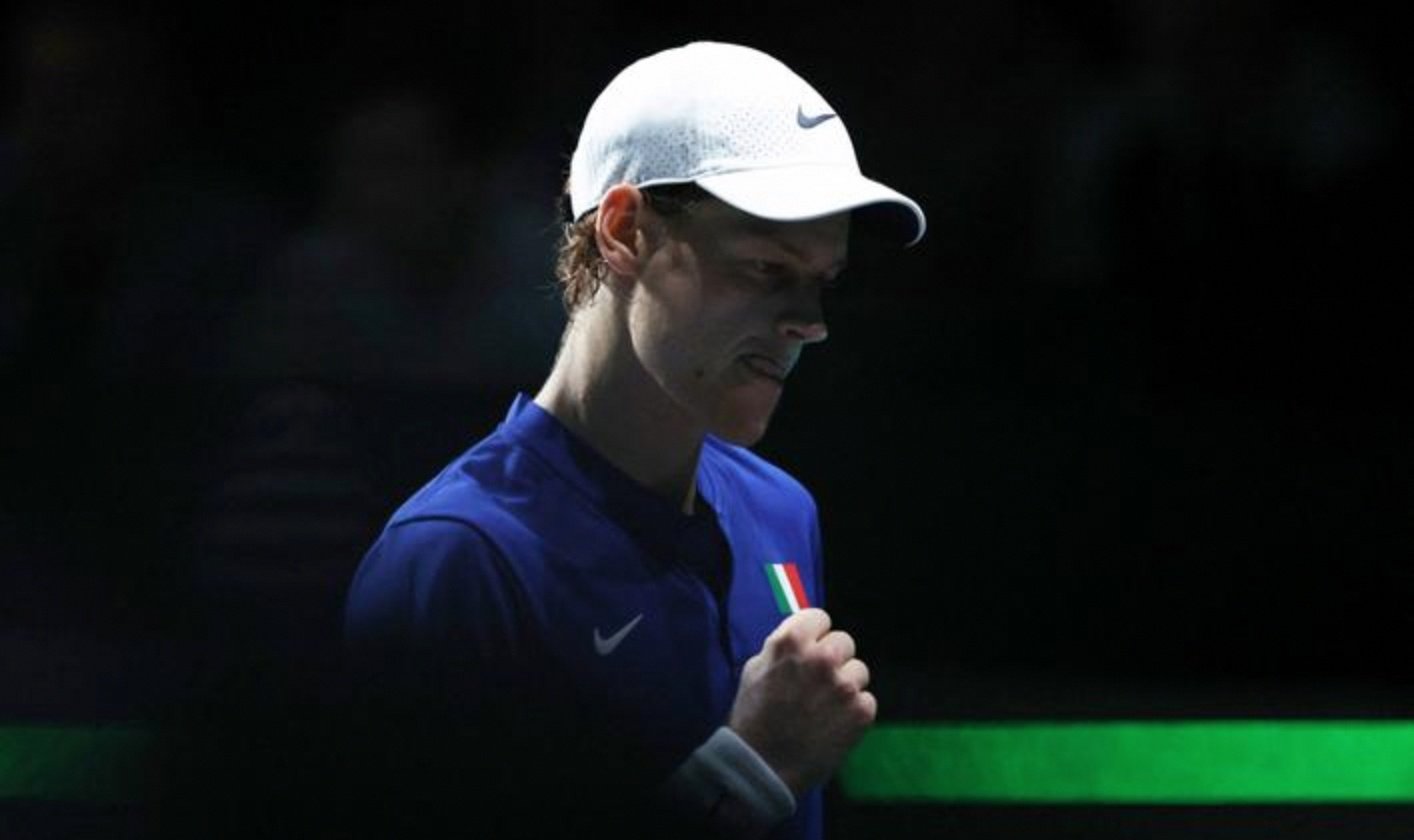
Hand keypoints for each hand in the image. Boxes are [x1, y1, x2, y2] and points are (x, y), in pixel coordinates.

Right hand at [727, 608, 874, 796]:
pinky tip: (833, 724)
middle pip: (844, 642)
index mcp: (792, 641)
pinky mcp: (861, 712)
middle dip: (833, 659)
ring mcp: (844, 685)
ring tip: (825, 707)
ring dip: (845, 685)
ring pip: (859, 671)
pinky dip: (853, 712)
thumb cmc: (753, 718)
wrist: (763, 767)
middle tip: (818, 682)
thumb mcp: (755, 669)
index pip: (820, 617)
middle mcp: (822, 657)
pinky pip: (866, 700)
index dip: (815, 635)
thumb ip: (781, 647)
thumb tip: (804, 636)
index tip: (811, 649)